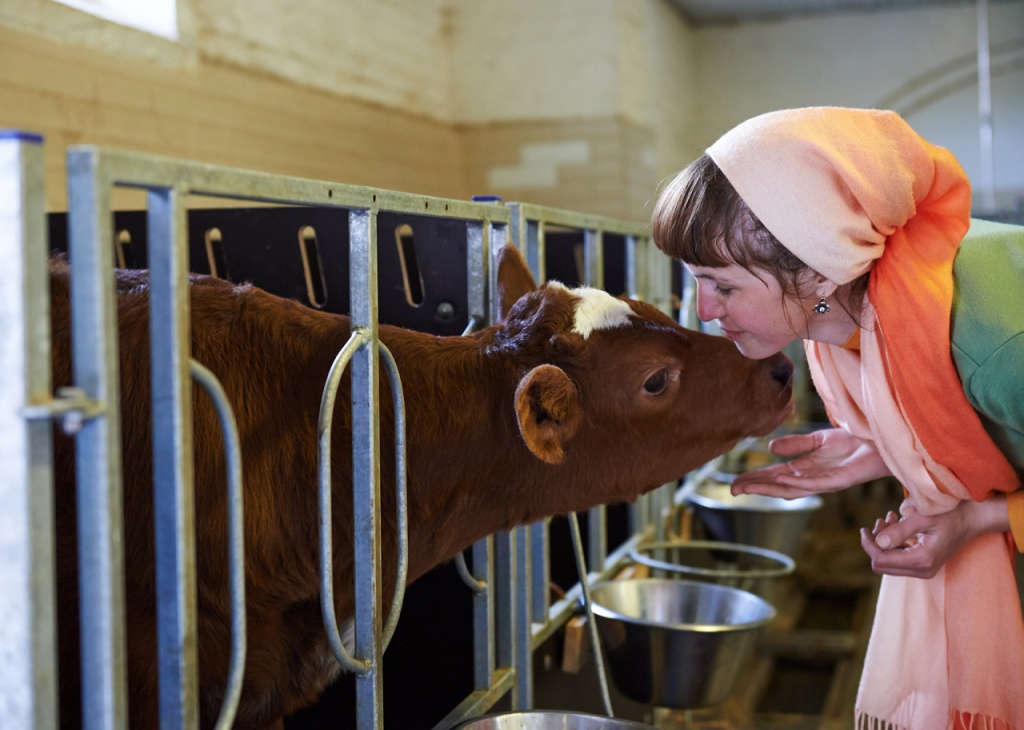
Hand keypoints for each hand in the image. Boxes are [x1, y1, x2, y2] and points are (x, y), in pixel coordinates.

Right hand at [730, 428, 890, 499]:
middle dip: (756, 487)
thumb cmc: (856, 440)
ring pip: (791, 488)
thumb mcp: (819, 439)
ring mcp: (825, 481)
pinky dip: (796, 483)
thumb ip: (796, 444)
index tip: (735, 483)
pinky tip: (781, 480)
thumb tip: (769, 448)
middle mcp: (813, 478)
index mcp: (806, 469)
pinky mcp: (839, 480)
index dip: (755, 479)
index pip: (775, 476)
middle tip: (733, 490)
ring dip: (769, 488)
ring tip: (748, 487)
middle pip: (778, 486)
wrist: (882, 439)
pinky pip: (814, 483)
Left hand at [860, 496, 1009, 578]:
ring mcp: (924, 570)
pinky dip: (893, 542)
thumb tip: (877, 543)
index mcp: (921, 560)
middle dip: (876, 543)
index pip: (881, 560)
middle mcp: (922, 571)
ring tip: (890, 517)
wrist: (972, 518)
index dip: (868, 545)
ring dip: (884, 540)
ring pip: (888, 561)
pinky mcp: (923, 565)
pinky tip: (896, 522)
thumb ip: (899, 531)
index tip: (864, 529)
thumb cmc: (949, 514)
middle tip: (882, 520)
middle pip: (882, 564)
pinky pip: (899, 558)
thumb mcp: (923, 518)